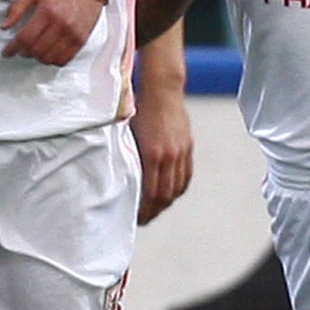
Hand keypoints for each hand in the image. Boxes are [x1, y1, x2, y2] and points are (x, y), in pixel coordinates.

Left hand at [2, 0, 107, 65]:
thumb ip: (17, 7)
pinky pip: (63, 59)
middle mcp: (61, 24)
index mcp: (47, 11)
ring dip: (37, 57)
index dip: (12, 48)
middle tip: (20, 49)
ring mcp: (73, 34)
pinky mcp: (81, 40)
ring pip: (49, 58)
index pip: (25, 37)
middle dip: (23, 52)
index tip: (7, 52)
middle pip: (36, 50)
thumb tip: (5, 26)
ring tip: (34, 50)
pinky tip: (48, 53)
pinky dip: (52, 60)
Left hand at [131, 80, 193, 223]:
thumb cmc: (140, 108)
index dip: (145, 211)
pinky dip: (178, 189)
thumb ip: (128, 157)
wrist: (163, 89)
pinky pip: (186, 176)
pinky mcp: (188, 147)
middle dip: (155, 211)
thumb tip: (121, 179)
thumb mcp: (128, 134)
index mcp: (152, 155)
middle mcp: (169, 156)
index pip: (151, 194)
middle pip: (166, 196)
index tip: (136, 219)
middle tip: (144, 220)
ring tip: (156, 209)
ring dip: (167, 202)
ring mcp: (181, 152)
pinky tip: (171, 193)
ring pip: (177, 188)